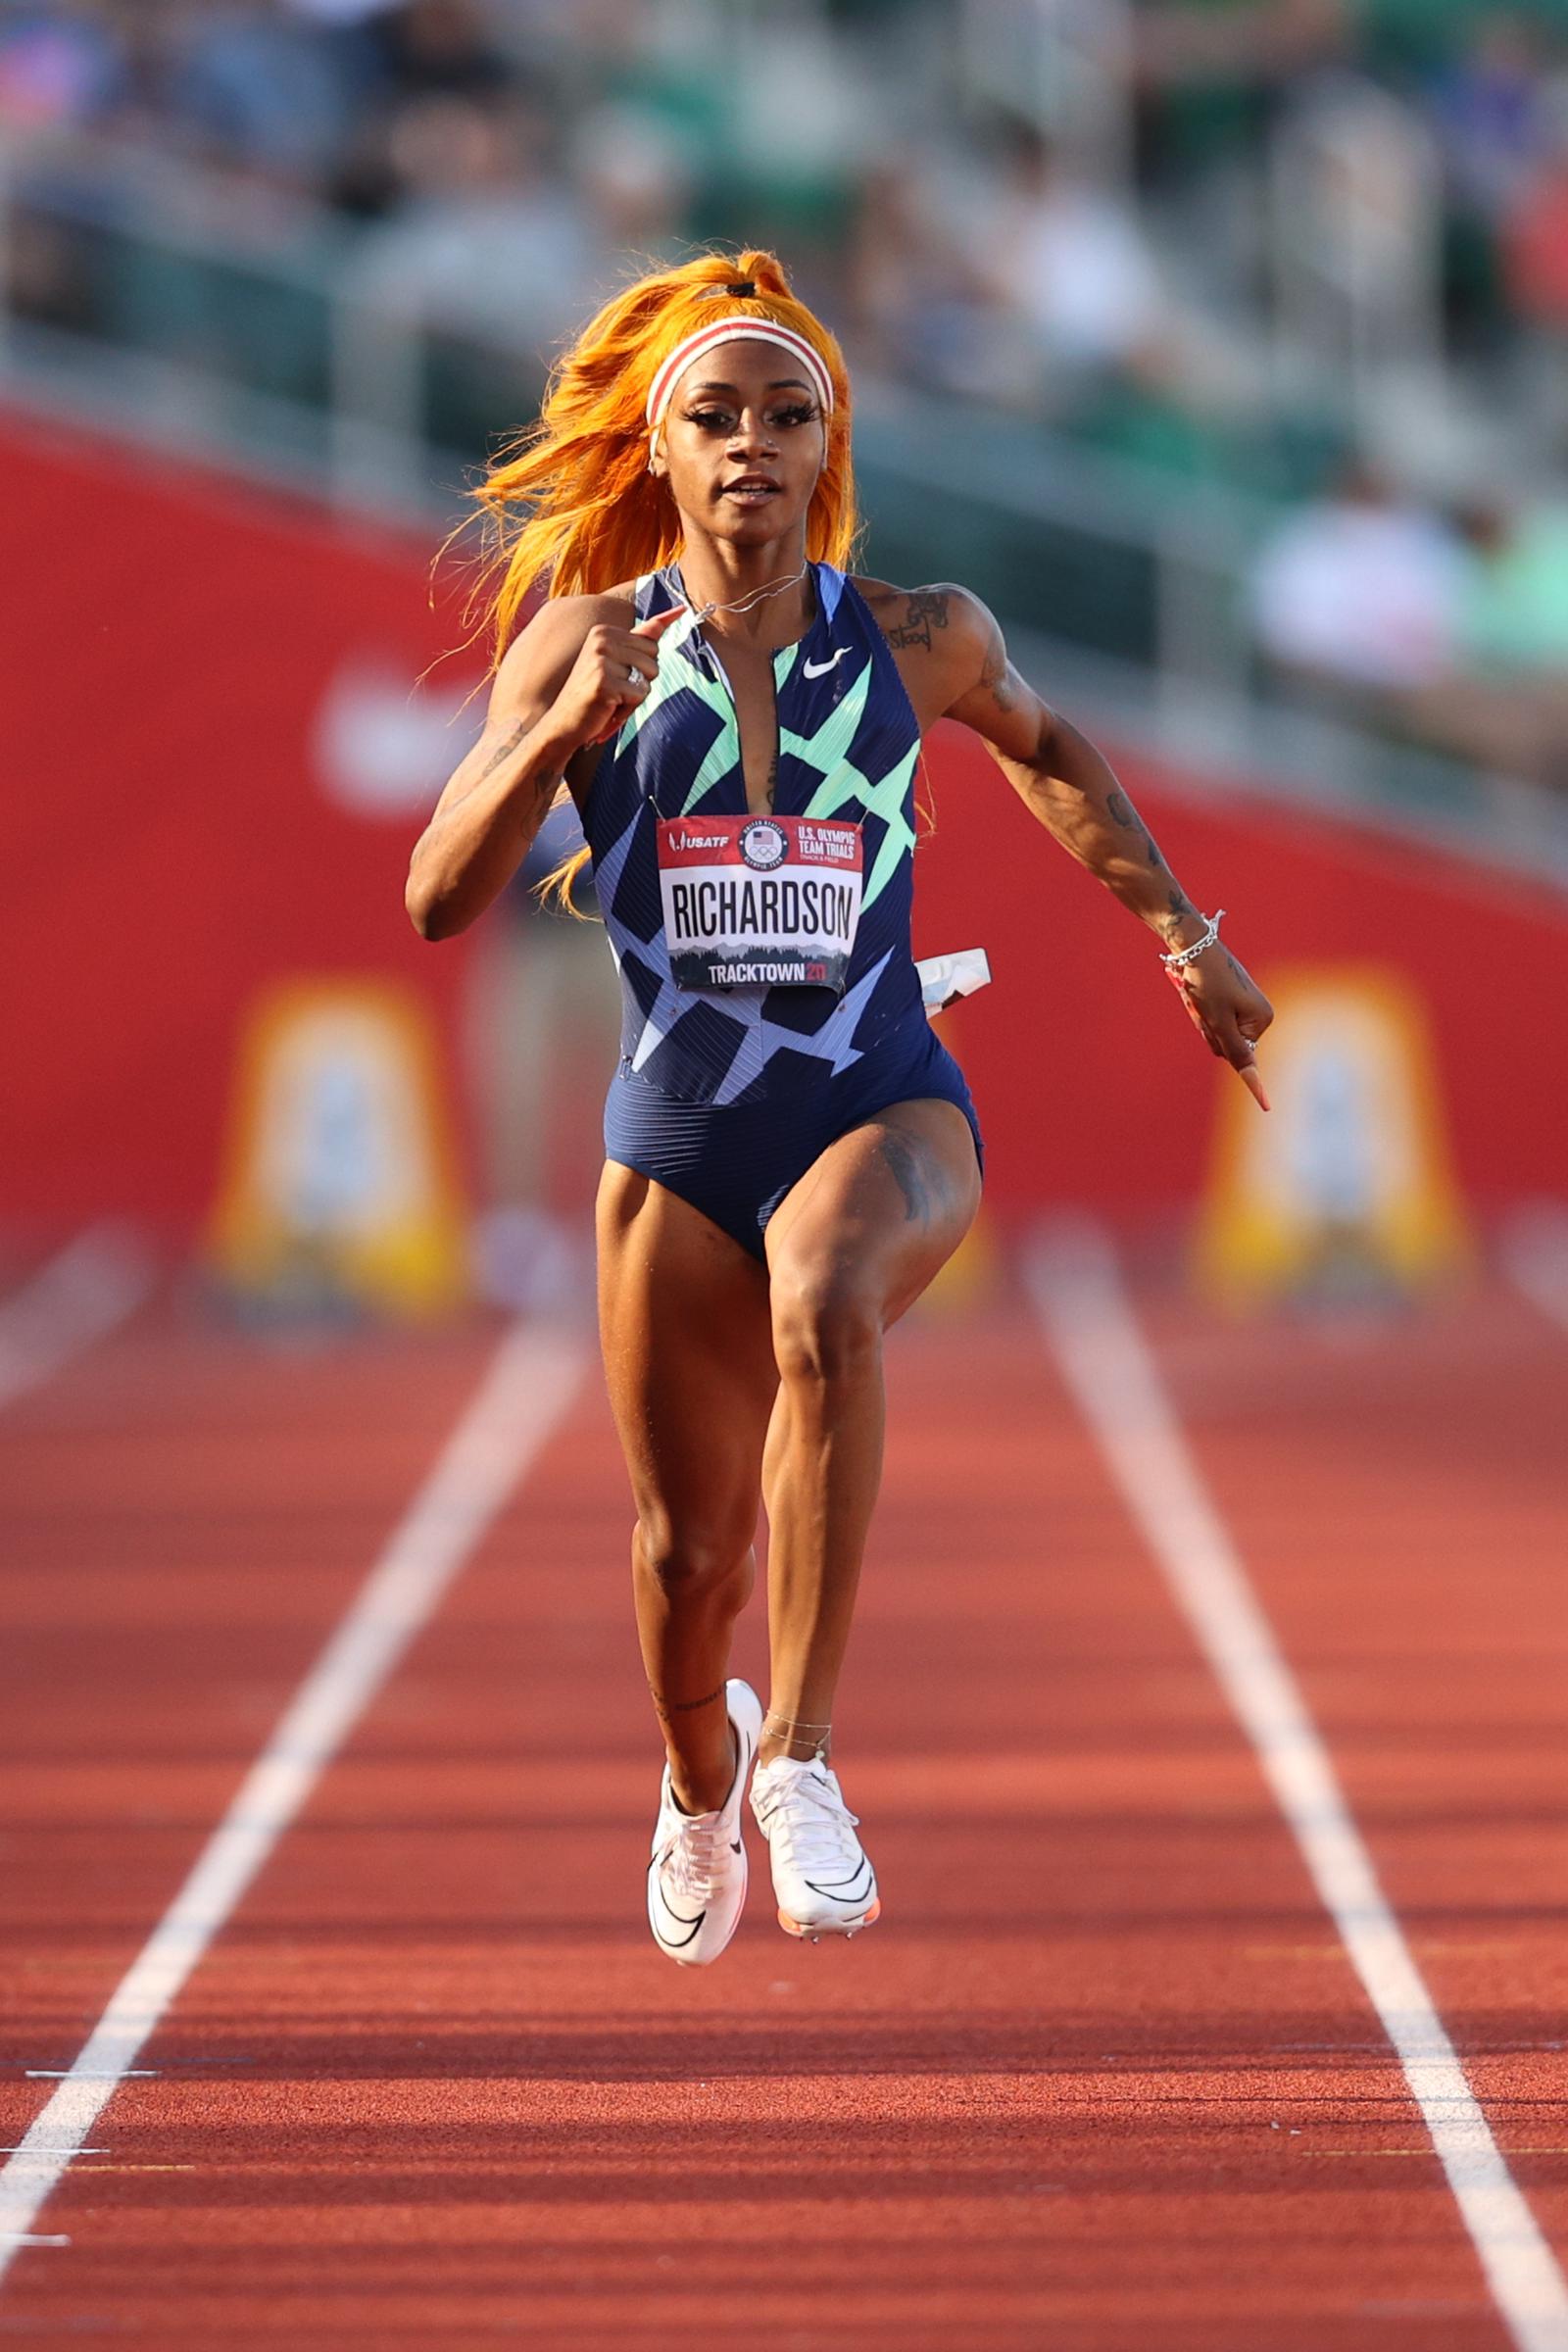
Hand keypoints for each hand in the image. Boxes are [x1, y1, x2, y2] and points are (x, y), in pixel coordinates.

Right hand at [552, 604, 685, 748]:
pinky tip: (608, 707)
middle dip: (641, 680)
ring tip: (612, 698)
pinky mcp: (604, 682)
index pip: (651, 644)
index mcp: (603, 632)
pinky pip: (639, 694)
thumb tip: (680, 609)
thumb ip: (644, 637)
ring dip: (635, 695)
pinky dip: (629, 707)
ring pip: (648, 677)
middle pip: (653, 659)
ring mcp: (601, 660)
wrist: (563, 722)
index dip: (642, 666)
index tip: (656, 637)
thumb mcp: (616, 661)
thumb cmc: (593, 694)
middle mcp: (601, 640)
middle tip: (615, 689)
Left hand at [1165, 942, 1273, 1110]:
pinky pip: (1212, 1019)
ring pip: (1216, 1032)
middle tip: (1202, 1009)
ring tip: (1198, 997)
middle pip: (1226, 1045)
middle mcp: (1258, 1015)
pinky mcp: (1230, 1000)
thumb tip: (1251, 1075)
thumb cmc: (1207, 982)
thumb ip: (1234, 1049)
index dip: (1254, 1085)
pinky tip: (1195, 994)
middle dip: (1208, 1031)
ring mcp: (1244, 1007)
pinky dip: (1199, 1011)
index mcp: (1262, 1020)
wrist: (1194, 944)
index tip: (1268, 1109)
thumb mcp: (1218, 1020)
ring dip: (1201, 1020)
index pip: (1246, 1057)